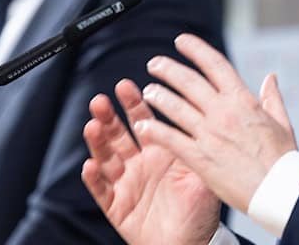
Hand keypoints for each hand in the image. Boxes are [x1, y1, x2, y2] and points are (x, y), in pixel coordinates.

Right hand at [82, 80, 220, 244]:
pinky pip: (101, 191)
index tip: (126, 85)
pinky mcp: (116, 206)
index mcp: (160, 151)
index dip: (133, 104)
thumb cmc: (201, 212)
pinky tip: (90, 166)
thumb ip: (201, 148)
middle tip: (101, 100)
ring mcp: (126, 183)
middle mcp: (140, 163)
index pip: (143, 121)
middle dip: (108, 117)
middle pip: (118, 134)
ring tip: (93, 126)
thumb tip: (208, 118)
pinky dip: (94, 178)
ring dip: (98, 142)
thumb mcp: (203, 175)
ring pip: (106, 158)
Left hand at [136, 34, 296, 212]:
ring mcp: (210, 135)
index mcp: (244, 101)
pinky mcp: (200, 158)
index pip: (215, 65)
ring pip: (175, 107)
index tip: (182, 41)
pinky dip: (155, 130)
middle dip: (168, 69)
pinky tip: (143, 125)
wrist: (280, 191)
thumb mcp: (282, 123)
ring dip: (158, 96)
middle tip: (154, 64)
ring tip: (147, 91)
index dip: (196, 49)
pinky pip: (171, 139)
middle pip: (189, 82)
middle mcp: (224, 113)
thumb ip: (272, 98)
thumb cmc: (283, 161)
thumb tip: (270, 78)